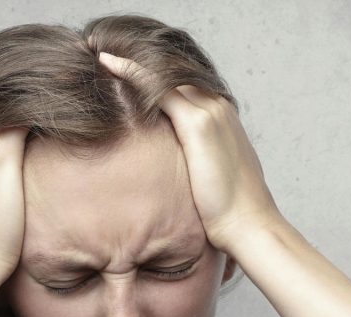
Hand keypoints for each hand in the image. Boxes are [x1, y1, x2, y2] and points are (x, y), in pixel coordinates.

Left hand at [97, 52, 284, 254]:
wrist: (248, 225)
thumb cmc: (229, 212)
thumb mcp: (211, 178)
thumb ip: (196, 164)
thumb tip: (177, 174)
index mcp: (222, 118)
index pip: (184, 87)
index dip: (154, 80)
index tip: (127, 75)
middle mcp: (218, 108)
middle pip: (175, 75)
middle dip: (141, 67)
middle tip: (106, 58)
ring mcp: (210, 113)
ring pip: (166, 76)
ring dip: (133, 65)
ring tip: (103, 57)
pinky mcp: (198, 124)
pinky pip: (159, 88)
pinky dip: (133, 73)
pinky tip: (109, 65)